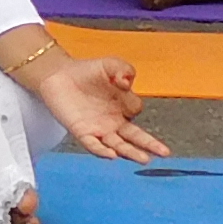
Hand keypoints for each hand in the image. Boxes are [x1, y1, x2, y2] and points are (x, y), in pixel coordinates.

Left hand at [8, 41, 167, 162]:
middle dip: (150, 144)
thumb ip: (123, 69)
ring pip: (119, 145)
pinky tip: (111, 155)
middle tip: (164, 152)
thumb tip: (126, 83)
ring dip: (131, 153)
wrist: (58, 75)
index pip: (135, 110)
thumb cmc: (86, 71)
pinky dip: (102, 151)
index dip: (131, 101)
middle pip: (135, 136)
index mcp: (122, 105)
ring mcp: (99, 128)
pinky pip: (94, 145)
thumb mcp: (109, 65)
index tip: (123, 87)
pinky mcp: (82, 132)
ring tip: (144, 159)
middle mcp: (114, 121)